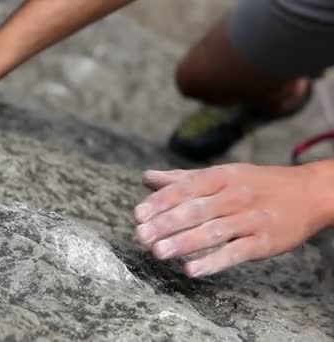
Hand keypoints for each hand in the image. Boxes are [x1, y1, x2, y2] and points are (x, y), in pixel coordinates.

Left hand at [133, 163, 328, 277]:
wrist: (310, 193)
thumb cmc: (256, 184)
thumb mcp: (222, 174)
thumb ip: (182, 179)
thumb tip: (147, 178)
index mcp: (221, 177)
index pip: (186, 188)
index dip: (160, 201)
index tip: (138, 214)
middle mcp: (235, 196)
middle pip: (196, 210)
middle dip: (166, 223)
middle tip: (140, 236)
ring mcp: (251, 219)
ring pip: (213, 231)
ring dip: (184, 242)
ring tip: (158, 252)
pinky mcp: (265, 242)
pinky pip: (236, 253)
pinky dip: (214, 262)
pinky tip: (192, 270)